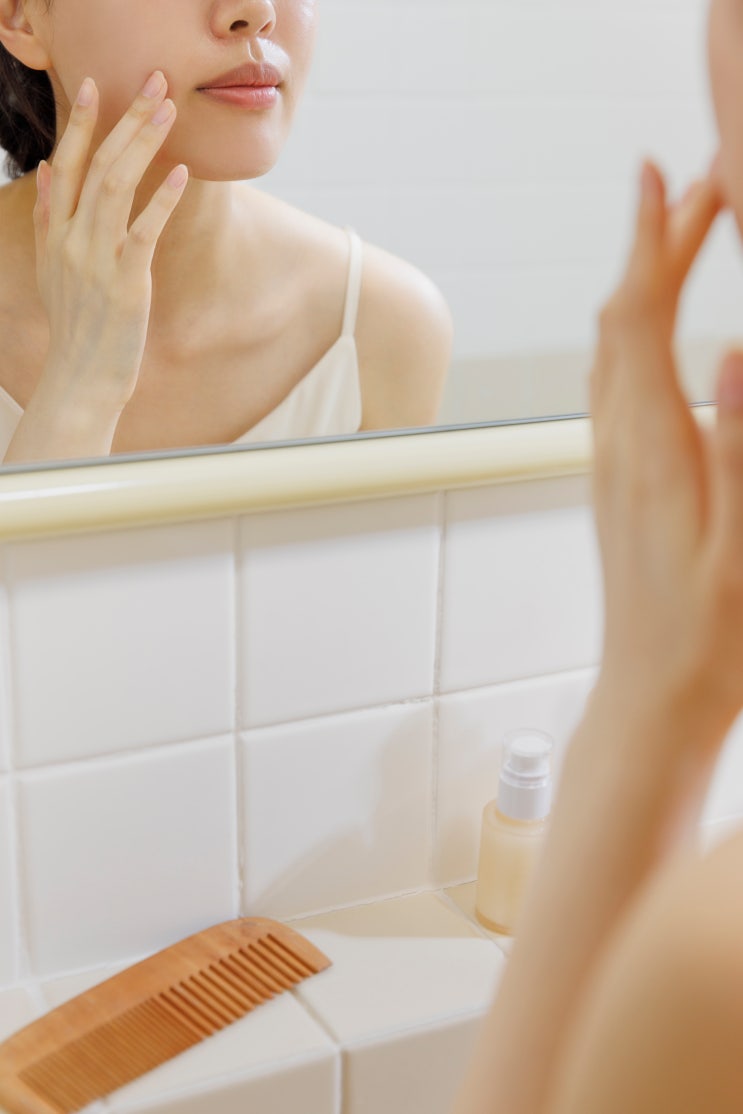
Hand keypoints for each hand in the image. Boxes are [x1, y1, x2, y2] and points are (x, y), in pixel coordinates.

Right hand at [32, 72, 187, 418]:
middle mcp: (72, 240)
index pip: (64, 164)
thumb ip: (49, 217)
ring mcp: (97, 260)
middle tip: (153, 82)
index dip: (79, 124)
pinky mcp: (126, 282)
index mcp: (56, 233)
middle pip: (96, 165)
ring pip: (116, 186)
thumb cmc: (76, 326)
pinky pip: (143, 231)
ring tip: (169, 110)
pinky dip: (162, 199)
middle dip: (125, 119)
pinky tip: (180, 173)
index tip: (94, 86)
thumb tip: (48, 167)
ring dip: (144, 144)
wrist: (81, 378)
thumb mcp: (52, 268)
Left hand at [589, 156, 742, 755]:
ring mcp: (608, 464)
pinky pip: (614, 386)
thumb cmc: (708, 637)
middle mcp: (615, 446)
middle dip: (654, 243)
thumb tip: (733, 348)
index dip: (655, 240)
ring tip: (684, 234)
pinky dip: (635, 333)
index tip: (666, 174)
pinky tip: (655, 328)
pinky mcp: (615, 483)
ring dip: (642, 283)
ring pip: (611, 351)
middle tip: (697, 183)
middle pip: (620, 320)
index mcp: (650, 451)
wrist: (652, 696)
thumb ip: (742, 447)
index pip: (641, 319)